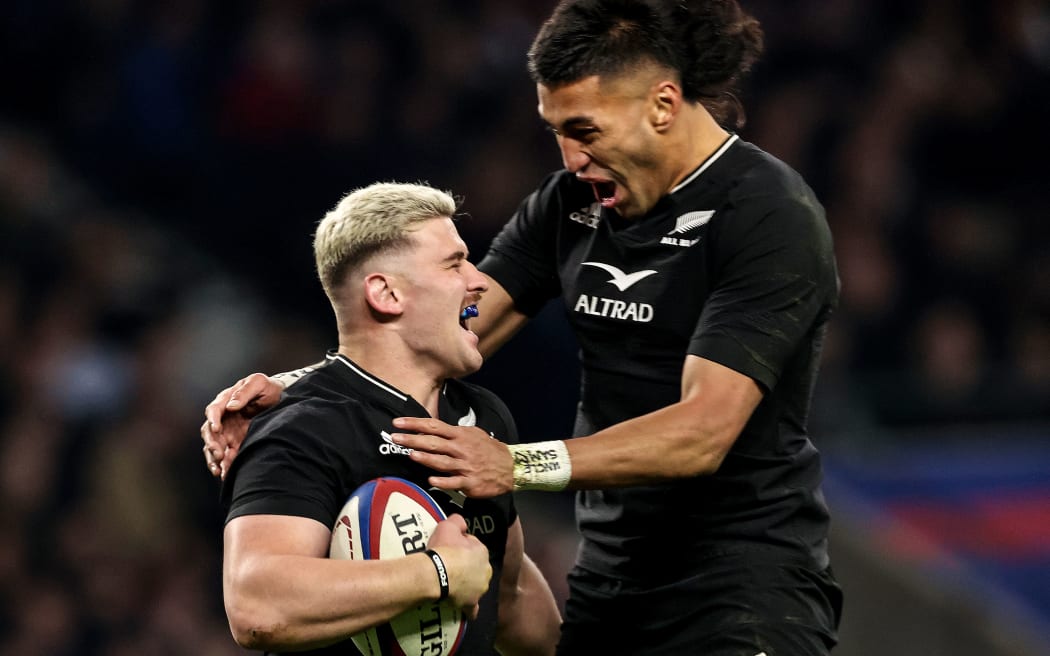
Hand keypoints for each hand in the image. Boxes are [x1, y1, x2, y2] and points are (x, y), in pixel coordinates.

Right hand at [201, 373, 284, 478]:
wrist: (281, 399)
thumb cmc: (268, 388)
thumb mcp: (258, 382)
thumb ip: (245, 391)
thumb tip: (231, 405)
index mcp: (226, 400)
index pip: (213, 410)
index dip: (213, 419)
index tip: (216, 428)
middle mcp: (223, 418)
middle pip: (210, 432)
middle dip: (212, 444)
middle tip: (219, 454)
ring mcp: (228, 432)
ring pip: (214, 446)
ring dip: (214, 458)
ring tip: (218, 469)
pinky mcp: (235, 443)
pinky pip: (226, 456)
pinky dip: (223, 465)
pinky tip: (224, 475)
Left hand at [391, 417, 513, 497]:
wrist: (510, 467)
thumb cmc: (488, 450)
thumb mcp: (473, 434)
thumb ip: (454, 432)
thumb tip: (432, 429)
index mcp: (460, 435)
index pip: (434, 426)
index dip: (415, 423)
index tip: (398, 422)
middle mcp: (461, 449)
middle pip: (434, 443)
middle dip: (413, 440)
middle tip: (395, 438)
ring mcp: (465, 466)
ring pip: (442, 462)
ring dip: (426, 459)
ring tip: (410, 455)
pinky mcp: (470, 482)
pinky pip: (454, 482)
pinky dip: (443, 481)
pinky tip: (431, 480)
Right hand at [427, 515, 491, 619]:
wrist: (437, 573)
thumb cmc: (444, 550)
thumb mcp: (449, 525)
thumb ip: (458, 521)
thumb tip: (462, 523)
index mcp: (482, 552)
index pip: (473, 547)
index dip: (461, 547)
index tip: (451, 549)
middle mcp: (486, 571)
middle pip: (476, 567)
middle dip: (467, 567)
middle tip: (450, 566)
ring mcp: (480, 589)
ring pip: (476, 586)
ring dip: (467, 585)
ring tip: (452, 583)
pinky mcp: (471, 604)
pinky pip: (472, 608)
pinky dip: (468, 608)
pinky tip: (461, 606)